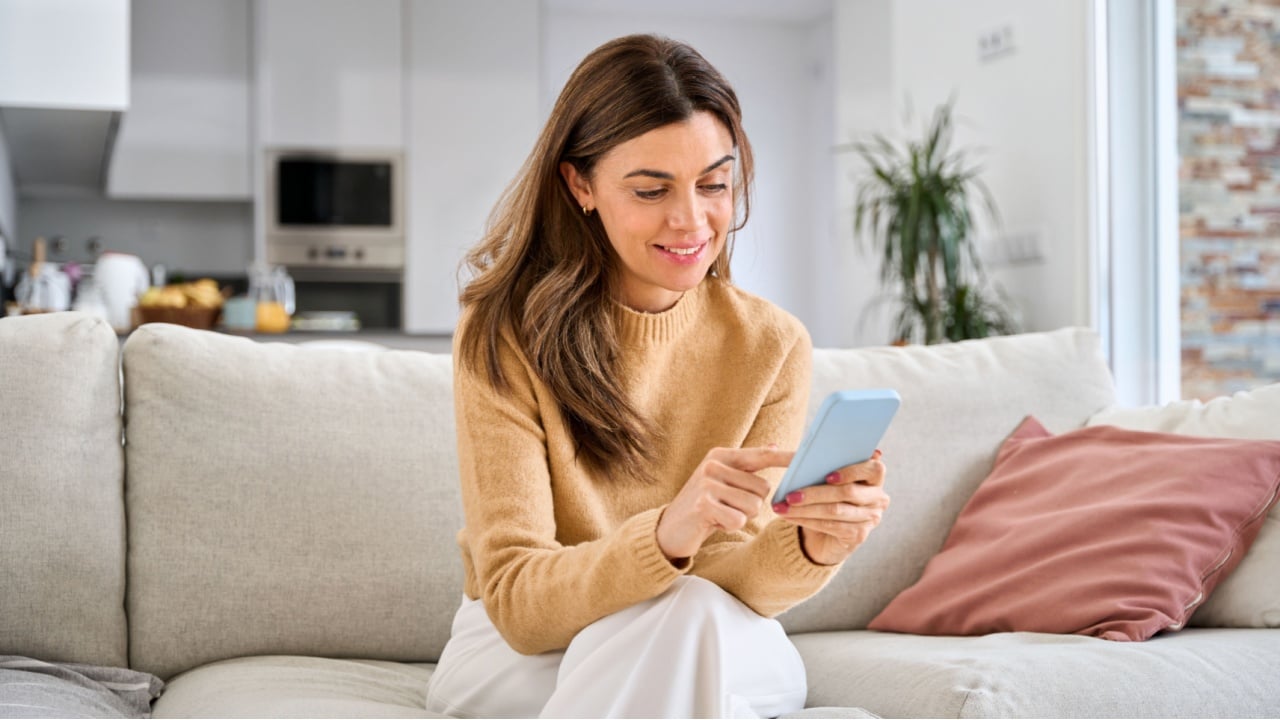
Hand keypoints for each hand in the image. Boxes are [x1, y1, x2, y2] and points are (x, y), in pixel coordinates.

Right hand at [657, 446, 794, 561]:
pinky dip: (730, 526)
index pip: (761, 455)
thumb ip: (747, 466)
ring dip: (742, 516)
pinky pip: (739, 520)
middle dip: (752, 504)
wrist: (669, 528)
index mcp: (721, 455)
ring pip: (754, 506)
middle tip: (728, 506)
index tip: (806, 458)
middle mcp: (714, 465)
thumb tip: (775, 446)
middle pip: (763, 488)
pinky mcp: (703, 505)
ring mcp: (707, 484)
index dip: (785, 458)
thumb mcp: (723, 480)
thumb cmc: (704, 504)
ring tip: (720, 513)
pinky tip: (714, 522)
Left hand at [772, 450, 888, 565]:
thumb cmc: (826, 497)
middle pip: (848, 492)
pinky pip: (830, 525)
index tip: (828, 476)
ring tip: (784, 507)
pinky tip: (790, 517)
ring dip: (805, 509)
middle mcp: (878, 498)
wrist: (827, 533)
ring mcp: (871, 518)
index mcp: (874, 477)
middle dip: (815, 493)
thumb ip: (824, 465)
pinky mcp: (859, 535)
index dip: (853, 471)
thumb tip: (798, 454)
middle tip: (790, 495)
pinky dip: (807, 520)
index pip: (874, 469)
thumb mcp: (826, 480)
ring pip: (835, 510)